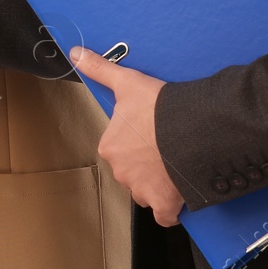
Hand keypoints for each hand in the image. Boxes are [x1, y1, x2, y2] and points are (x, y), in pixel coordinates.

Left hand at [69, 47, 185, 225]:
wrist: (192, 128)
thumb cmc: (159, 107)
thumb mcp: (127, 82)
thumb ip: (100, 69)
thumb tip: (75, 53)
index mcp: (110, 146)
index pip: (119, 149)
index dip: (135, 142)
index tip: (150, 135)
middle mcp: (121, 171)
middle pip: (132, 171)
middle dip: (145, 164)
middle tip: (165, 149)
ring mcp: (142, 190)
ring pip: (145, 192)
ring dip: (156, 185)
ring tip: (174, 168)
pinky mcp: (164, 204)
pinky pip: (164, 215)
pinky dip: (169, 209)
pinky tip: (177, 199)